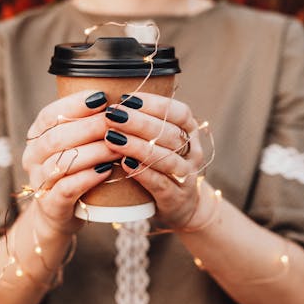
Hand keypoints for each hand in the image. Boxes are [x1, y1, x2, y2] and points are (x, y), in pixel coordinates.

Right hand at [22, 90, 119, 236]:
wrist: (61, 215)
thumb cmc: (75, 172)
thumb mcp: (76, 145)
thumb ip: (86, 125)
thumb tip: (118, 102)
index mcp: (37, 136)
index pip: (50, 114)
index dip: (74, 104)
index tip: (102, 97)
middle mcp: (33, 157)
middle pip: (56, 137)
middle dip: (89, 127)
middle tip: (116, 121)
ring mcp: (40, 182)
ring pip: (62, 162)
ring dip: (94, 152)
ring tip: (118, 147)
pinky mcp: (50, 205)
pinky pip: (66, 188)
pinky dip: (88, 178)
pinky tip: (106, 171)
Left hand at [103, 93, 203, 226]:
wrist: (182, 205)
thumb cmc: (162, 165)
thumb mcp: (162, 141)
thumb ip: (146, 122)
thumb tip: (115, 100)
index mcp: (190, 131)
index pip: (178, 111)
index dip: (154, 103)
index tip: (126, 98)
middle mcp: (192, 151)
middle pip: (169, 133)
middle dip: (139, 122)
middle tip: (112, 115)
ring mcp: (186, 175)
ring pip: (165, 158)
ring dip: (137, 146)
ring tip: (112, 138)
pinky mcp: (176, 197)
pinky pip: (161, 183)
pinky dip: (142, 173)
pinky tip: (124, 164)